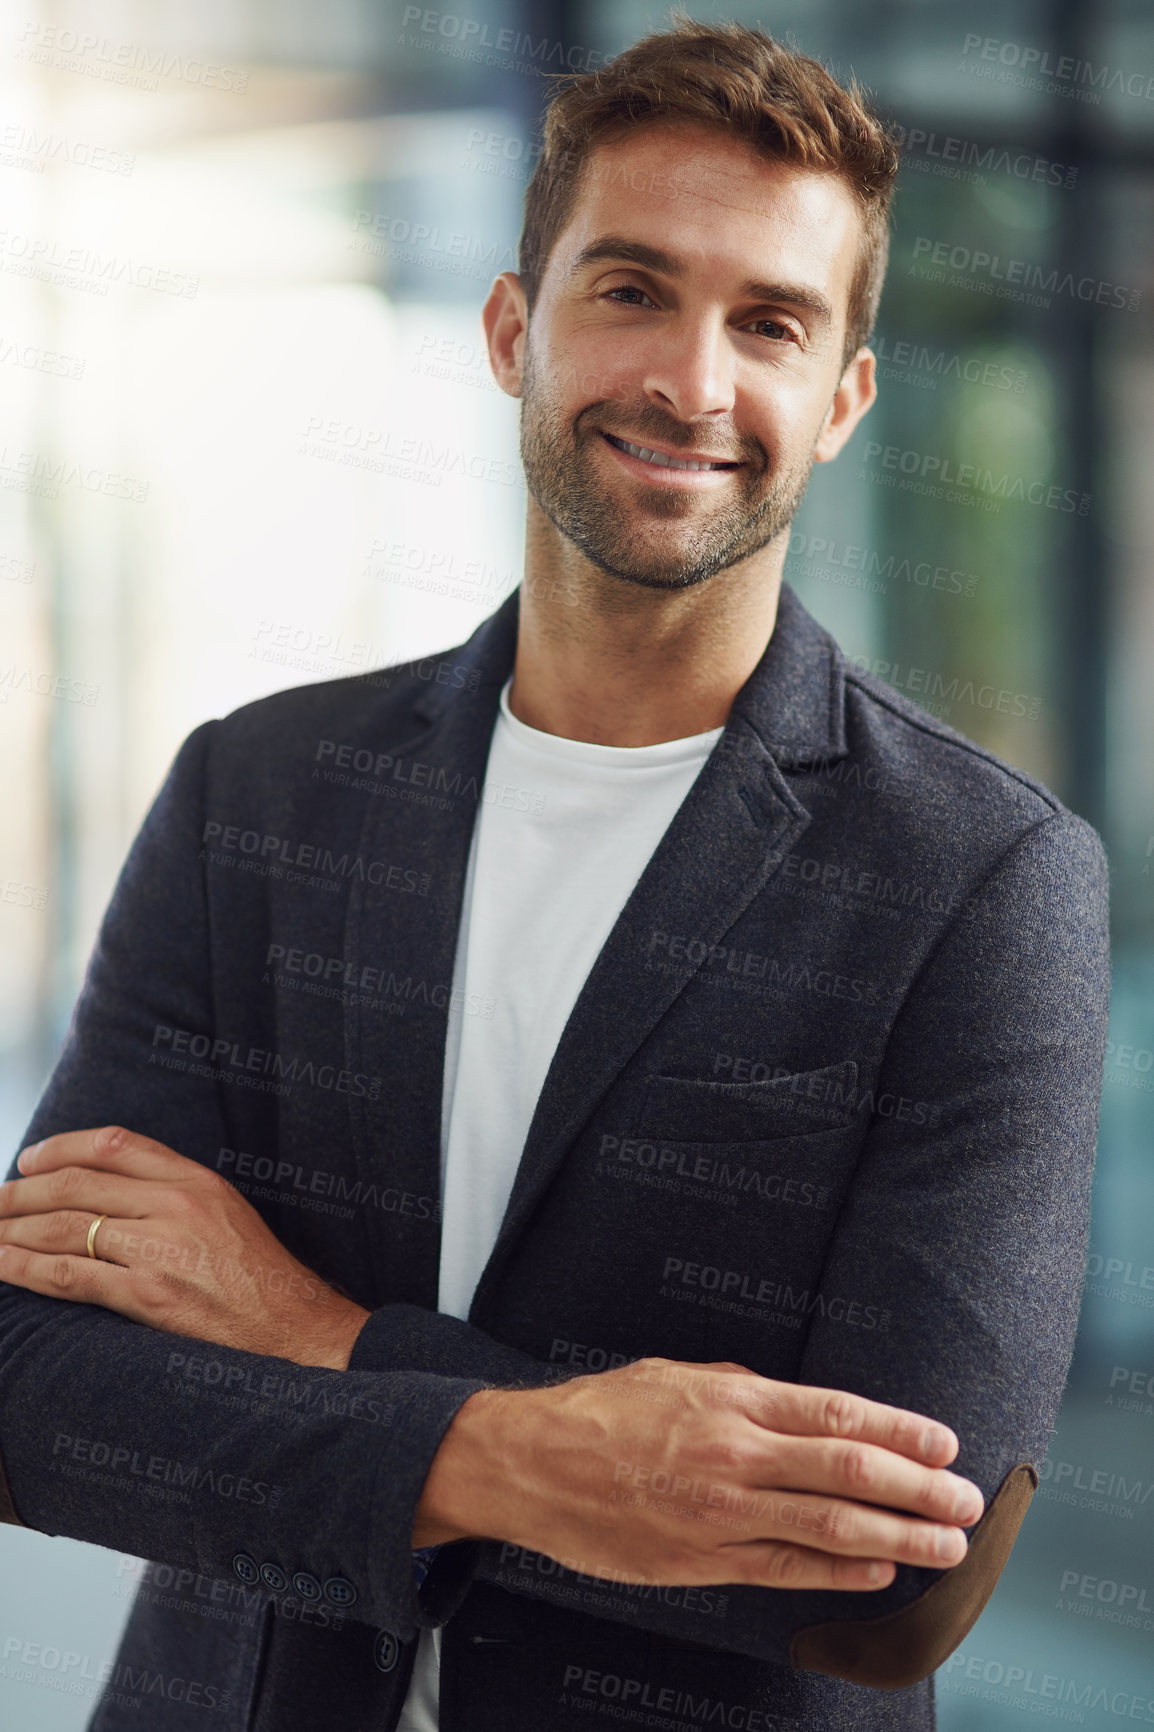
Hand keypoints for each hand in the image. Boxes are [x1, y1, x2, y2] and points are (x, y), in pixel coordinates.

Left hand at [0, 1126, 369, 1369]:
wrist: (296, 1328)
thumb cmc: (262, 1279)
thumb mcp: (227, 1215)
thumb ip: (176, 1197)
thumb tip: (111, 1195)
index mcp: (197, 1179)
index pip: (115, 1144)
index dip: (62, 1148)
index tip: (30, 1161)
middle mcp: (177, 1204)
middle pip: (78, 1184)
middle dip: (21, 1192)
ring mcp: (161, 1248)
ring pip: (66, 1227)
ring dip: (12, 1230)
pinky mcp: (149, 1294)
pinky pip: (72, 1275)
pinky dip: (26, 1269)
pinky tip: (0, 1266)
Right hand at [415, 1356, 984, 1591]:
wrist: (532, 1463)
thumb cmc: (602, 1411)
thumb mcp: (676, 1375)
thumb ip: (741, 1390)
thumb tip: (800, 1407)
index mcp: (734, 1400)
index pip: (841, 1412)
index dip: (903, 1428)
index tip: (945, 1441)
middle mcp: (737, 1453)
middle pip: (852, 1469)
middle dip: (921, 1486)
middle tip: (968, 1499)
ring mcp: (723, 1511)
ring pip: (832, 1525)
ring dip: (901, 1536)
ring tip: (947, 1545)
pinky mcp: (704, 1558)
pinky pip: (787, 1569)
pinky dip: (841, 1573)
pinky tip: (881, 1573)